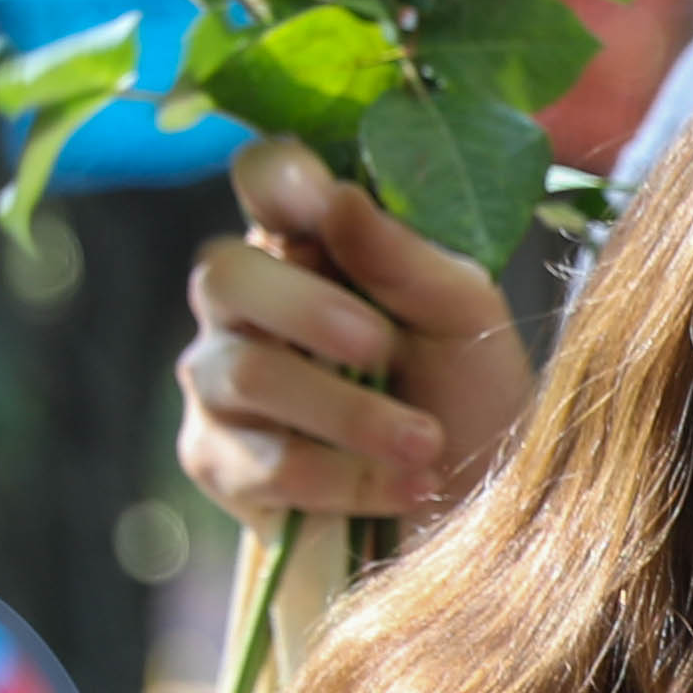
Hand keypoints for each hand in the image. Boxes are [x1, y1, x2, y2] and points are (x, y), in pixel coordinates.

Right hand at [174, 137, 536, 526]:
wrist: (475, 515)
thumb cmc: (469, 399)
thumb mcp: (467, 321)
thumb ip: (407, 259)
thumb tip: (339, 199)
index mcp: (310, 245)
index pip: (263, 177)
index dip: (280, 180)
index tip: (326, 205)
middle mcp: (248, 304)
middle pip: (222, 273)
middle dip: (309, 311)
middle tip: (382, 348)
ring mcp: (222, 382)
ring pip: (246, 374)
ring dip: (350, 414)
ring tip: (426, 443)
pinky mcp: (218, 461)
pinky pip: (262, 461)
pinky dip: (347, 479)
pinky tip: (408, 488)